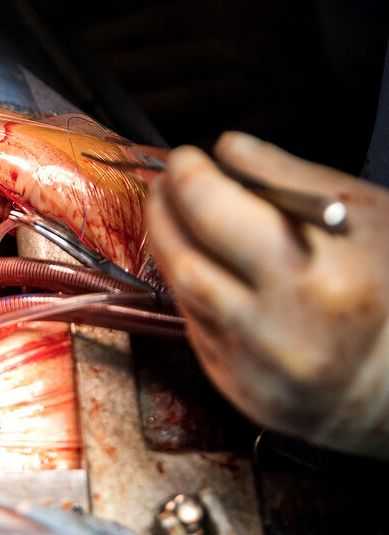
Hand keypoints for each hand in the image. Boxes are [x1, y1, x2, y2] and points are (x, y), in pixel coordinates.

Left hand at [145, 132, 388, 457]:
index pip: (223, 213)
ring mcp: (254, 363)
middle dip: (167, 207)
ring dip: (165, 240)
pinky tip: (197, 258)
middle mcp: (283, 328)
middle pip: (188, 256)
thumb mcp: (368, 219)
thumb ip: (290, 178)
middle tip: (169, 178)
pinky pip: (194, 321)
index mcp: (326, 280)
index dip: (193, 177)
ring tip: (170, 209)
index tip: (188, 157)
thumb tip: (226, 149)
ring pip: (182, 289)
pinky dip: (189, 283)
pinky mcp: (236, 386)